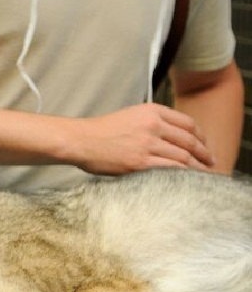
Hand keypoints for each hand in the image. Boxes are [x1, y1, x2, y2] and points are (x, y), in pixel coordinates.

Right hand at [75, 103, 214, 174]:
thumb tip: (170, 137)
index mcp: (152, 111)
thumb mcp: (130, 116)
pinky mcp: (141, 162)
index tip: (205, 146)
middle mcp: (153, 125)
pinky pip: (170, 169)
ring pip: (183, 156)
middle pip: (189, 141)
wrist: (80, 140)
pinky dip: (183, 175)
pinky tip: (188, 180)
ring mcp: (148, 144)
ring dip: (197, 167)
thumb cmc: (101, 131)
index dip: (201, 136)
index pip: (187, 123)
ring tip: (204, 175)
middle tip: (211, 162)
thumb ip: (151, 122)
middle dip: (204, 153)